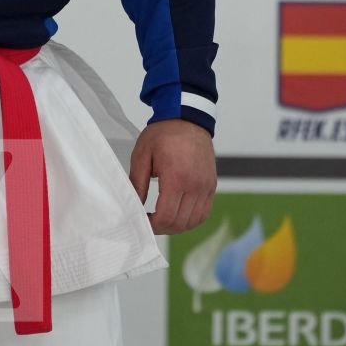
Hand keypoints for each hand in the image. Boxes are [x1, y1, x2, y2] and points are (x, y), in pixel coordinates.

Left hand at [129, 118, 216, 234]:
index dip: (152, 225)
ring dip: (176, 226)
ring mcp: (206, 186)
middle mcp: (195, 185)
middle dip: (162, 227)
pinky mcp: (211, 185)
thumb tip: (134, 206)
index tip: (141, 220)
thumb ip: (137, 182)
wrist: (187, 118)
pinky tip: (177, 214)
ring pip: (193, 221)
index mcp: (176, 177)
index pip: (165, 216)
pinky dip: (190, 220)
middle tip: (149, 221)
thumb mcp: (142, 154)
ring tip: (162, 219)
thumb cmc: (162, 134)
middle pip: (179, 222)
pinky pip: (203, 213)